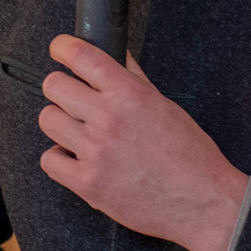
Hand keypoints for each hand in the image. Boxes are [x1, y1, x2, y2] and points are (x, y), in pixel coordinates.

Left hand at [38, 34, 247, 250]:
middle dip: (61, 88)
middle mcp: (109, 119)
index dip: (62, 48)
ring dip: (60, 122)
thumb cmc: (190, 156)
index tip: (60, 50)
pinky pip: (49, 159)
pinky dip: (60, 157)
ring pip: (48, 120)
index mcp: (129, 95)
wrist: (202, 202)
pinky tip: (77, 157)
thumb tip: (117, 56)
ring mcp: (95, 152)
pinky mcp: (88, 183)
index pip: (80, 55)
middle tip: (73, 97)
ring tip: (78, 130)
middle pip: (54, 86)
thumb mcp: (165, 106)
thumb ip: (135, 79)